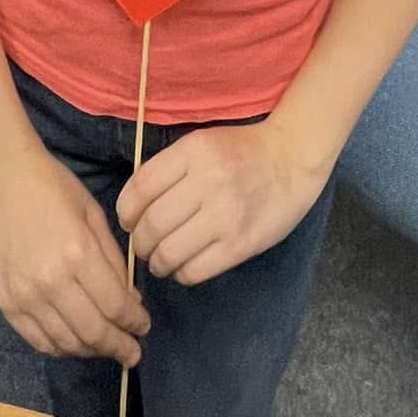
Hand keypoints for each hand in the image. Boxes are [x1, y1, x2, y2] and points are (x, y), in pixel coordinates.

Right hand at [0, 141, 149, 366]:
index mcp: (78, 254)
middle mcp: (51, 282)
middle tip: (133, 352)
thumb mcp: (94, 215)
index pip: (115, 306)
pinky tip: (75, 344)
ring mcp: (25, 296)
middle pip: (93, 332)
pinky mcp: (5, 302)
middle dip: (118, 346)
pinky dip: (60, 349)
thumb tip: (130, 301)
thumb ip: (113, 261)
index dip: (134, 323)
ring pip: (66, 343)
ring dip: (91, 351)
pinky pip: (37, 340)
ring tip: (107, 348)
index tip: (144, 327)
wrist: (4, 176)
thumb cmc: (54, 187)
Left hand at [117, 120, 329, 286]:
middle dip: (139, 243)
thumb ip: (169, 169)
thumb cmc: (240, 151)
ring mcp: (225, 216)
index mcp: (193, 152)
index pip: (140, 188)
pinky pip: (195, 271)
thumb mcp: (201, 144)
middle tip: (143, 246)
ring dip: (157, 263)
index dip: (125, 211)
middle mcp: (207, 182)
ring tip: (160, 260)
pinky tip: (183, 266)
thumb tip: (134, 208)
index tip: (128, 221)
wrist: (292, 158)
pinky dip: (181, 274)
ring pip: (170, 252)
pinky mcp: (240, 244)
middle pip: (151, 225)